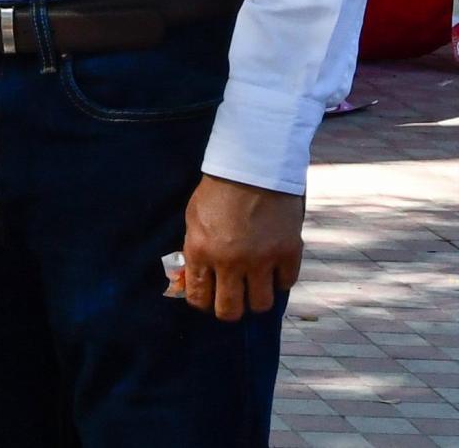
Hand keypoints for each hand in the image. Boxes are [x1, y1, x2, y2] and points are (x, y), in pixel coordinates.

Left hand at [182, 173, 303, 320]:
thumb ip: (194, 251)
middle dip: (228, 310)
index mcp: (201, 251)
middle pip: (230, 311)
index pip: (199, 298)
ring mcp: (262, 260)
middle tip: (231, 301)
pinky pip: (285, 284)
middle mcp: (230, 262)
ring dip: (255, 299)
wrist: (252, 168)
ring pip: (260, 305)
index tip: (207, 300)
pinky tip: (272, 270)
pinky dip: (278, 281)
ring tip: (253, 287)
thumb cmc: (216, 192)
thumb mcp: (193, 219)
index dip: (202, 303)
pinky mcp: (288, 253)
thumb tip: (193, 280)